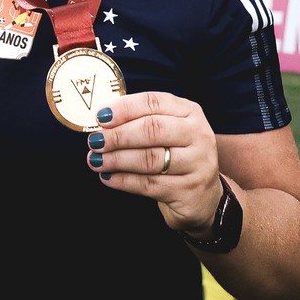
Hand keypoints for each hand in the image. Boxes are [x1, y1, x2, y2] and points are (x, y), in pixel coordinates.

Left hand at [84, 90, 223, 234]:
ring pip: (149, 159)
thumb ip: (141, 120)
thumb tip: (103, 119)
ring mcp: (197, 164)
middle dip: (119, 135)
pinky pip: (149, 184)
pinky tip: (108, 177)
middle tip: (95, 140)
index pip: (153, 102)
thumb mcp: (168, 131)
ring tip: (96, 160)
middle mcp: (198, 134)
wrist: (204, 197)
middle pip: (152, 129)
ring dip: (117, 159)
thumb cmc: (177, 156)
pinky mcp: (189, 191)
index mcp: (189, 111)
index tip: (101, 116)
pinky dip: (124, 180)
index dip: (124, 108)